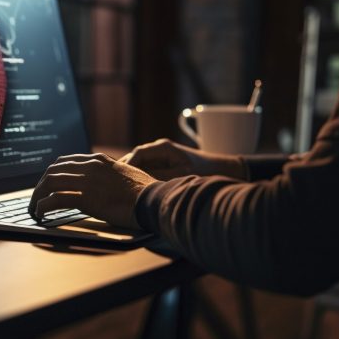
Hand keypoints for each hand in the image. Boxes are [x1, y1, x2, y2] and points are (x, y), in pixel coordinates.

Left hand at [29, 153, 157, 228]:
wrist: (154, 199)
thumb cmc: (146, 191)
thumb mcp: (126, 174)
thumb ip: (111, 174)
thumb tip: (106, 183)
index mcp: (99, 160)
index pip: (66, 161)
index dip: (53, 172)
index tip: (48, 183)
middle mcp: (90, 166)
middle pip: (54, 170)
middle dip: (41, 184)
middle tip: (37, 197)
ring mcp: (87, 181)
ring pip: (51, 183)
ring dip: (38, 196)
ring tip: (34, 207)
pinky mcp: (86, 198)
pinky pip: (55, 200)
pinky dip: (44, 206)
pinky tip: (41, 213)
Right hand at [118, 138, 247, 179]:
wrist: (223, 170)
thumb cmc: (205, 171)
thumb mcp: (181, 175)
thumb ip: (160, 178)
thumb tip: (141, 184)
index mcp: (163, 147)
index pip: (138, 153)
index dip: (127, 165)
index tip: (120, 178)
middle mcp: (159, 149)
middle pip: (135, 158)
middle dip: (125, 171)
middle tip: (115, 185)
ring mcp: (160, 157)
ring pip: (139, 165)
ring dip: (131, 175)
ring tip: (120, 189)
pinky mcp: (163, 166)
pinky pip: (146, 171)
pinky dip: (140, 179)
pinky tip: (133, 190)